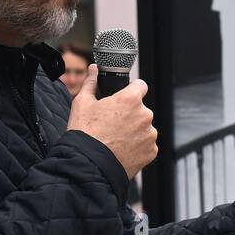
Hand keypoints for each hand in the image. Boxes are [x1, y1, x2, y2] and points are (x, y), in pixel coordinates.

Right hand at [67, 64, 157, 179]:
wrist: (88, 165)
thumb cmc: (84, 133)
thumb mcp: (82, 103)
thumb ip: (91, 83)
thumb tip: (93, 69)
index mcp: (130, 99)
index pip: (140, 85)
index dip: (132, 89)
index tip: (125, 95)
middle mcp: (145, 115)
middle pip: (140, 109)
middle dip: (129, 114)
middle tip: (112, 124)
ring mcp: (150, 134)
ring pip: (144, 127)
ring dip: (134, 131)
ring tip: (115, 139)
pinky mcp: (151, 151)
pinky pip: (146, 145)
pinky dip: (137, 147)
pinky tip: (121, 150)